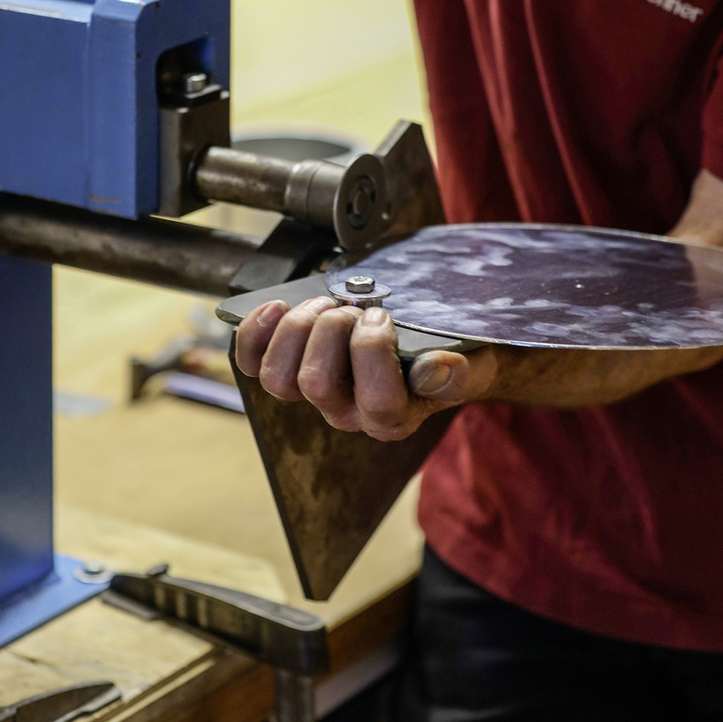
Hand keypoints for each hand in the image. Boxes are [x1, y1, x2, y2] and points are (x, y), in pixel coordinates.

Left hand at [236, 296, 498, 441]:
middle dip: (332, 330)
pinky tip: (276, 308)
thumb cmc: (448, 351)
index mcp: (395, 416)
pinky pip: (253, 364)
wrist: (429, 342)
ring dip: (297, 329)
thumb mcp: (469, 360)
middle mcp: (349, 412)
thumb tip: (437, 371)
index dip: (372, 350)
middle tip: (354, 307)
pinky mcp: (290, 370)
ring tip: (325, 306)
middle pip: (317, 385)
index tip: (382, 315)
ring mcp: (315, 394)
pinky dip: (255, 334)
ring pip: (279, 378)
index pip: (376, 402)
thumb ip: (457, 371)